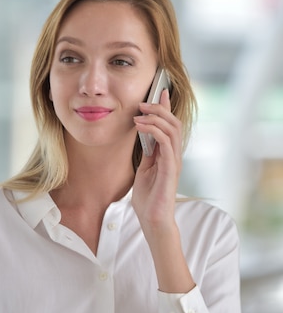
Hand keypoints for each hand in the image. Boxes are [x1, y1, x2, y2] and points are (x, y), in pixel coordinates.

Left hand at [132, 89, 182, 235]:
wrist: (152, 220)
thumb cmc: (148, 199)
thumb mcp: (144, 171)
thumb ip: (148, 154)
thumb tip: (144, 137)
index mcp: (168, 155)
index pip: (170, 126)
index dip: (166, 108)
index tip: (159, 92)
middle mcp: (174, 155)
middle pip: (174, 123)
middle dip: (159, 108)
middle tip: (143, 102)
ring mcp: (174, 161)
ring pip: (172, 129)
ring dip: (156, 117)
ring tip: (139, 113)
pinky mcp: (171, 168)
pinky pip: (166, 142)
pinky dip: (153, 130)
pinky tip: (140, 126)